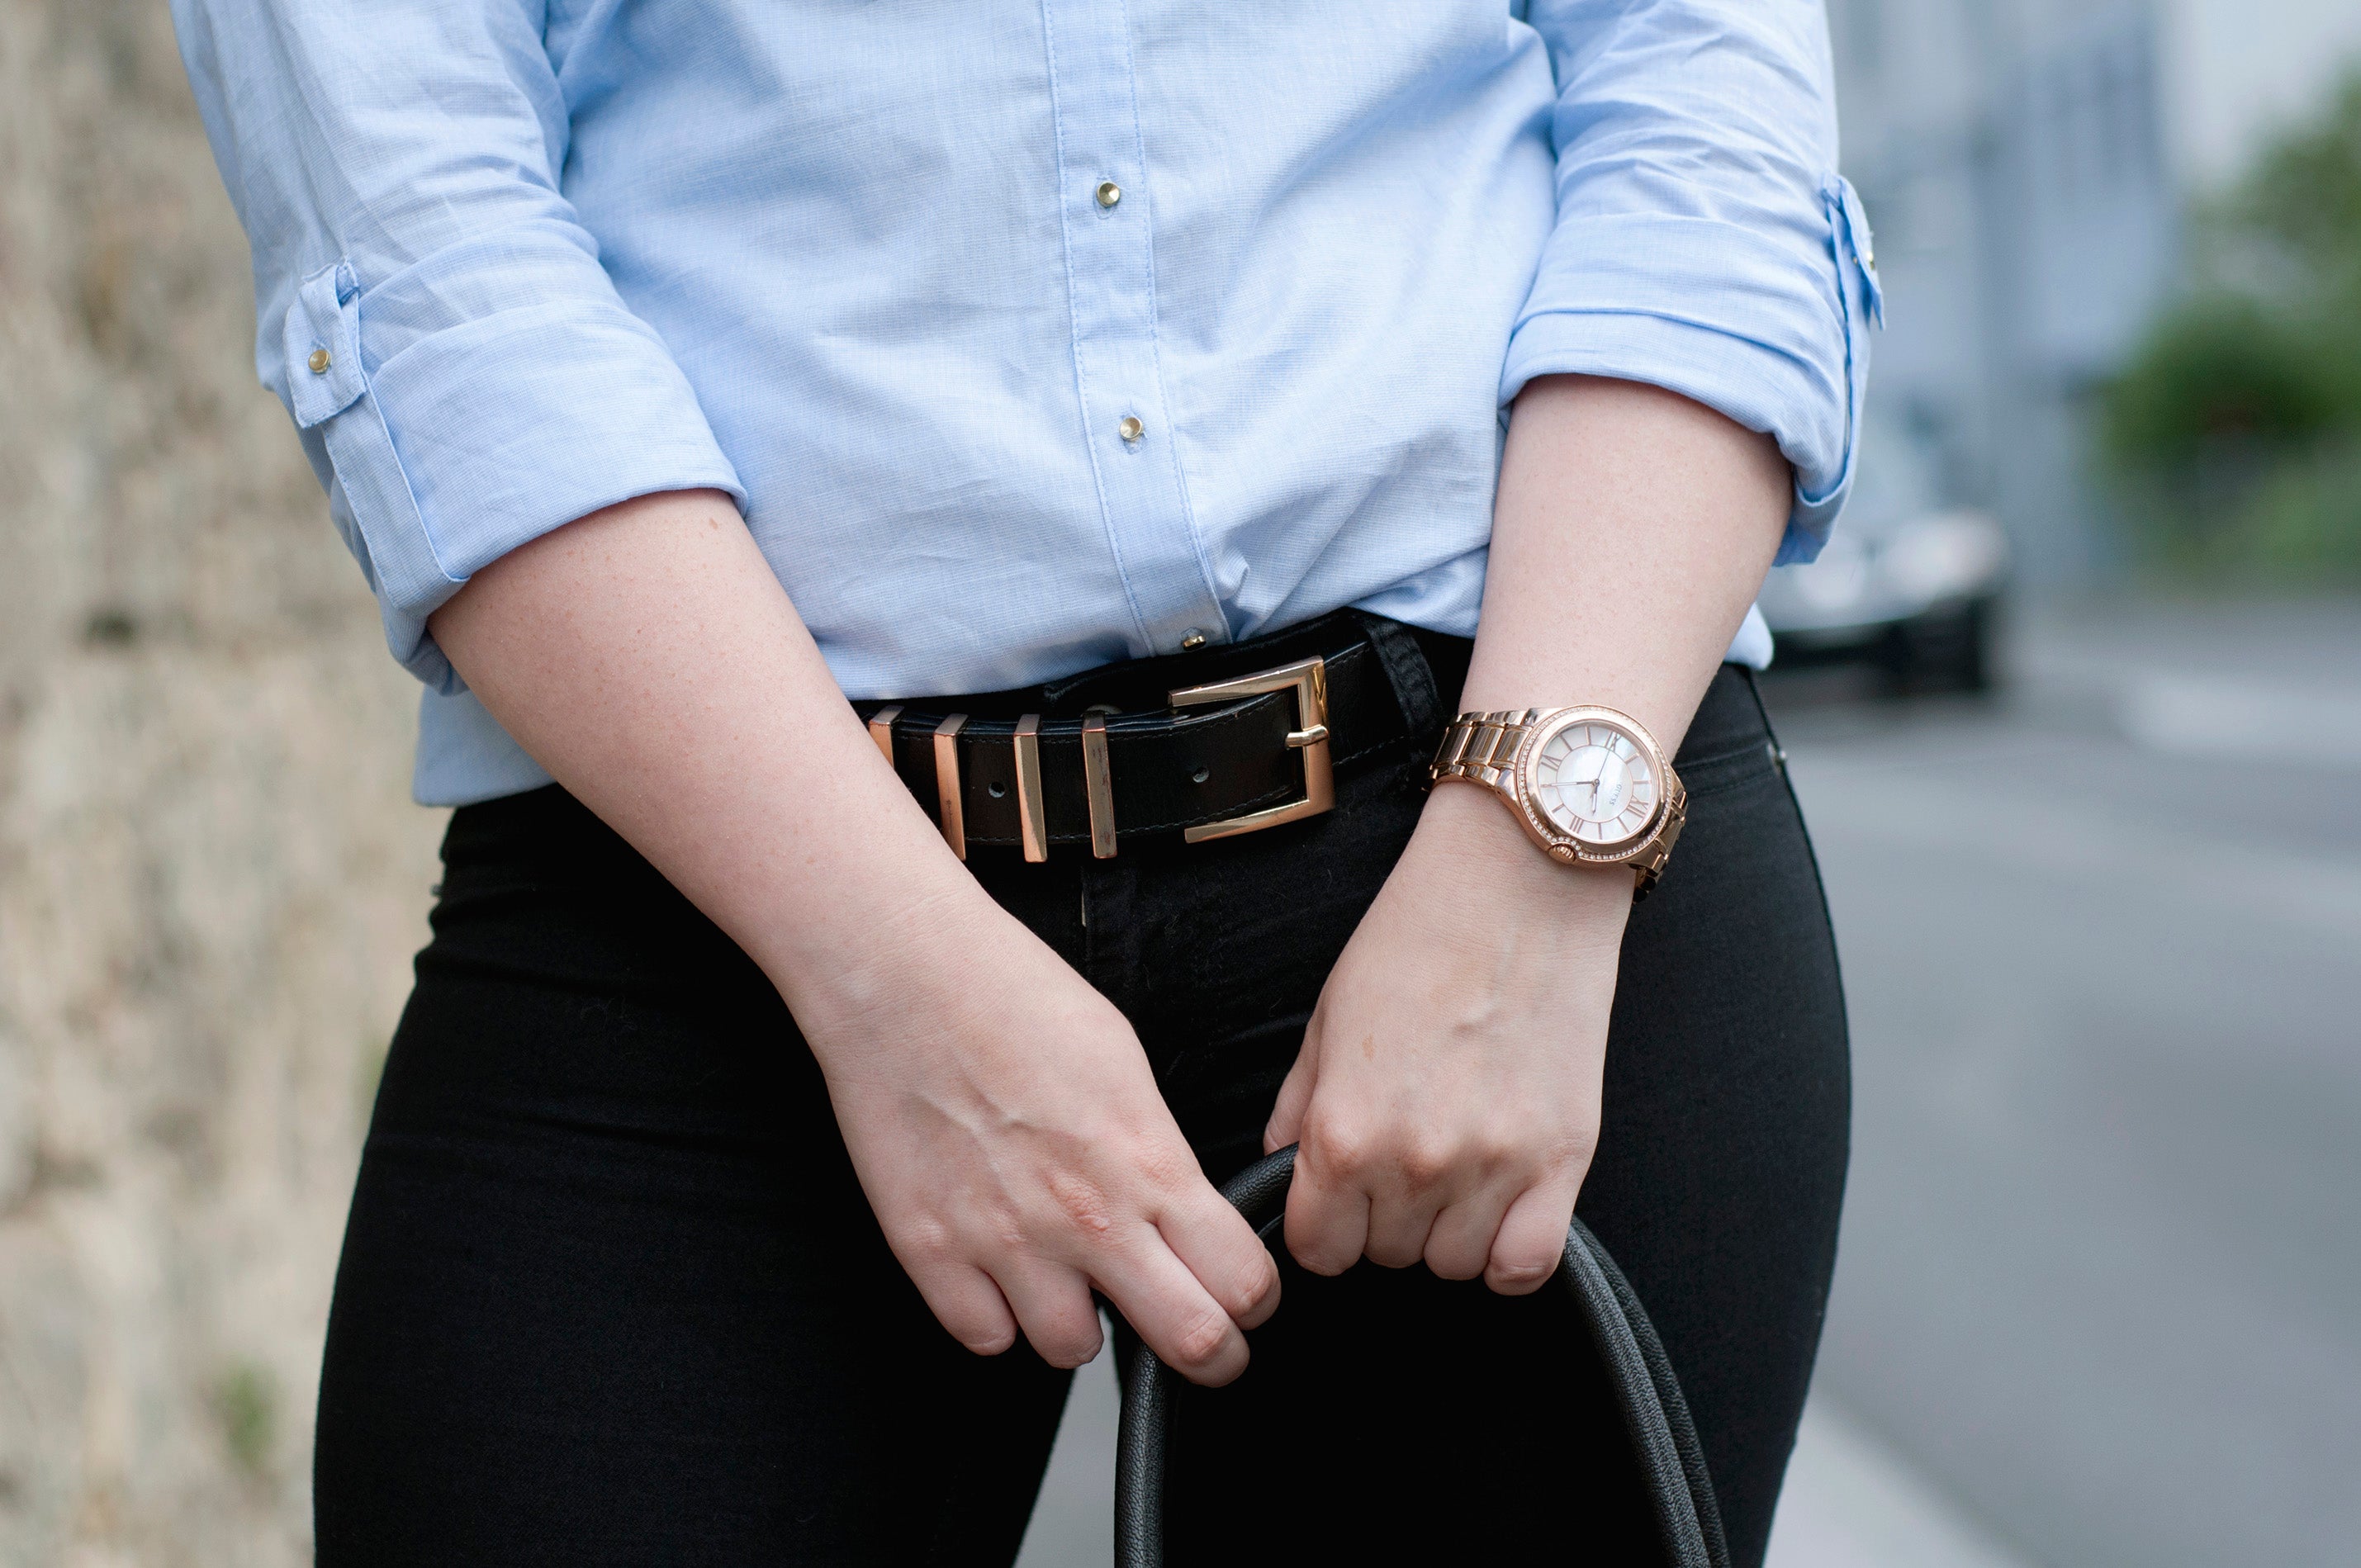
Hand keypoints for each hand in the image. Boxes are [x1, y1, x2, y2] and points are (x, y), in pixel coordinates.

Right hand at [802, 896, 1279, 1384]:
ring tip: (1068, 1275)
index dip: (1256, 1301)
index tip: (1246, 1296)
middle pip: (1192, 1342)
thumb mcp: (1125, 1066)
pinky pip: (986, 1338)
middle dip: (1211, 1352)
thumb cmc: (1013, 997)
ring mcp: (1004, 1242)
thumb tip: (1182, 1214)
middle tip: (1200, 1336)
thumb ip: (1158, 1154)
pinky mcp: (929, 1252)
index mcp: (1147, 1162)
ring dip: (1081, 1324)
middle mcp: (1085, 1216)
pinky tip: (999, 1267)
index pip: (1244, 1283)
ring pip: (1074, 1351)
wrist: (904, 975)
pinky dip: (997, 1315)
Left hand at [1264, 784, 1629, 1292]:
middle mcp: (1415, 1163)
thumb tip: (1281, 1168)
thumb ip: (1298, 1108)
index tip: (1337, 1197)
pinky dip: (1509, 1253)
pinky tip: (1501, 1208)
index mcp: (1343, 1131)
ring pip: (1453, 1266)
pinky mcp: (1562, 1161)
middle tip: (1402, 1154)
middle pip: (1385, 1257)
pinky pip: (1526, 1266)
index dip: (1322, 1225)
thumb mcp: (1327, 1018)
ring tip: (1455, 1166)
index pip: (1315, 1250)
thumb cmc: (1416, 938)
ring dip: (1447, 1230)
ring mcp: (1493, 1167)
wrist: (1518, 883)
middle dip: (1383, 1219)